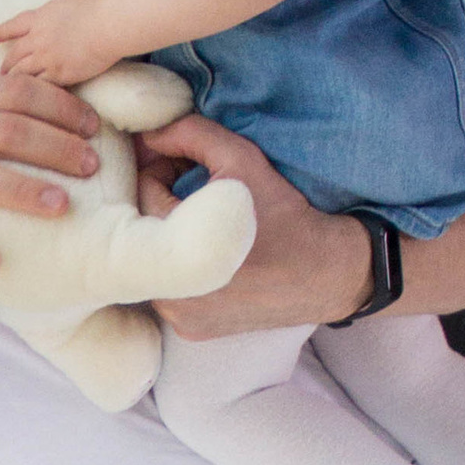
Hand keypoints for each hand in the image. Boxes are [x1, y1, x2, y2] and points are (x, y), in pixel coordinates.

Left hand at [0, 0, 109, 89]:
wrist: (109, 23)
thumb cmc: (95, 8)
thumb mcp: (64, 2)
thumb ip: (51, 13)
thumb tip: (48, 18)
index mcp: (39, 18)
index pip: (13, 26)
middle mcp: (37, 39)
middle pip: (13, 55)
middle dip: (5, 65)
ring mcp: (47, 58)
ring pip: (21, 73)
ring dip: (14, 81)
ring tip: (9, 89)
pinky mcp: (60, 75)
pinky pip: (40, 87)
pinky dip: (33, 93)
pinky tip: (29, 99)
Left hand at [135, 116, 374, 333]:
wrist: (324, 273)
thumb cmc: (283, 214)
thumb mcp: (241, 159)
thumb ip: (190, 135)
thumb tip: (148, 134)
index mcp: (174, 241)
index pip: (141, 193)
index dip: (161, 172)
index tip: (187, 168)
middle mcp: (169, 287)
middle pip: (143, 232)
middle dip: (163, 206)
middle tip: (196, 194)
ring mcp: (178, 315)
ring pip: (155, 265)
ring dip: (171, 241)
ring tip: (205, 227)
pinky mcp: (191, 331)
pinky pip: (173, 294)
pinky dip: (184, 275)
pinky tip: (213, 262)